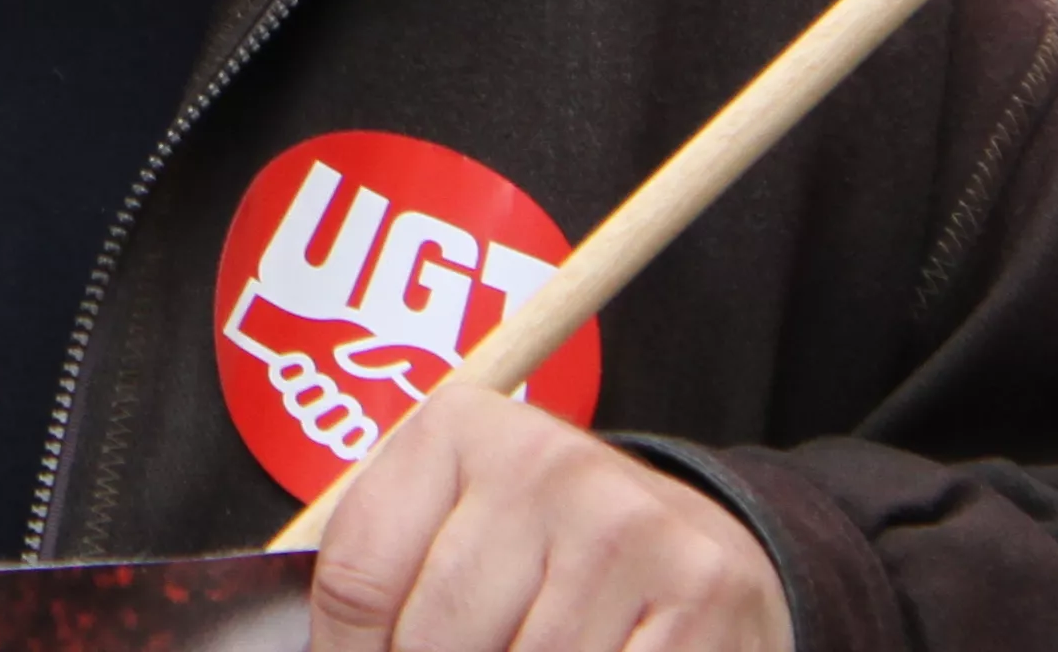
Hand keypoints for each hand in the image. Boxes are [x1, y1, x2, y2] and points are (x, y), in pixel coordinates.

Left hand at [302, 377, 786, 651]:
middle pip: (431, 639)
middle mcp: (546, 461)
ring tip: (520, 648)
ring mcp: (627, 528)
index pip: (356, 579)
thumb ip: (381, 577)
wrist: (701, 550)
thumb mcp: (455, 531)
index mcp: (461, 428)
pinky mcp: (699, 596)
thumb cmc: (546, 554)